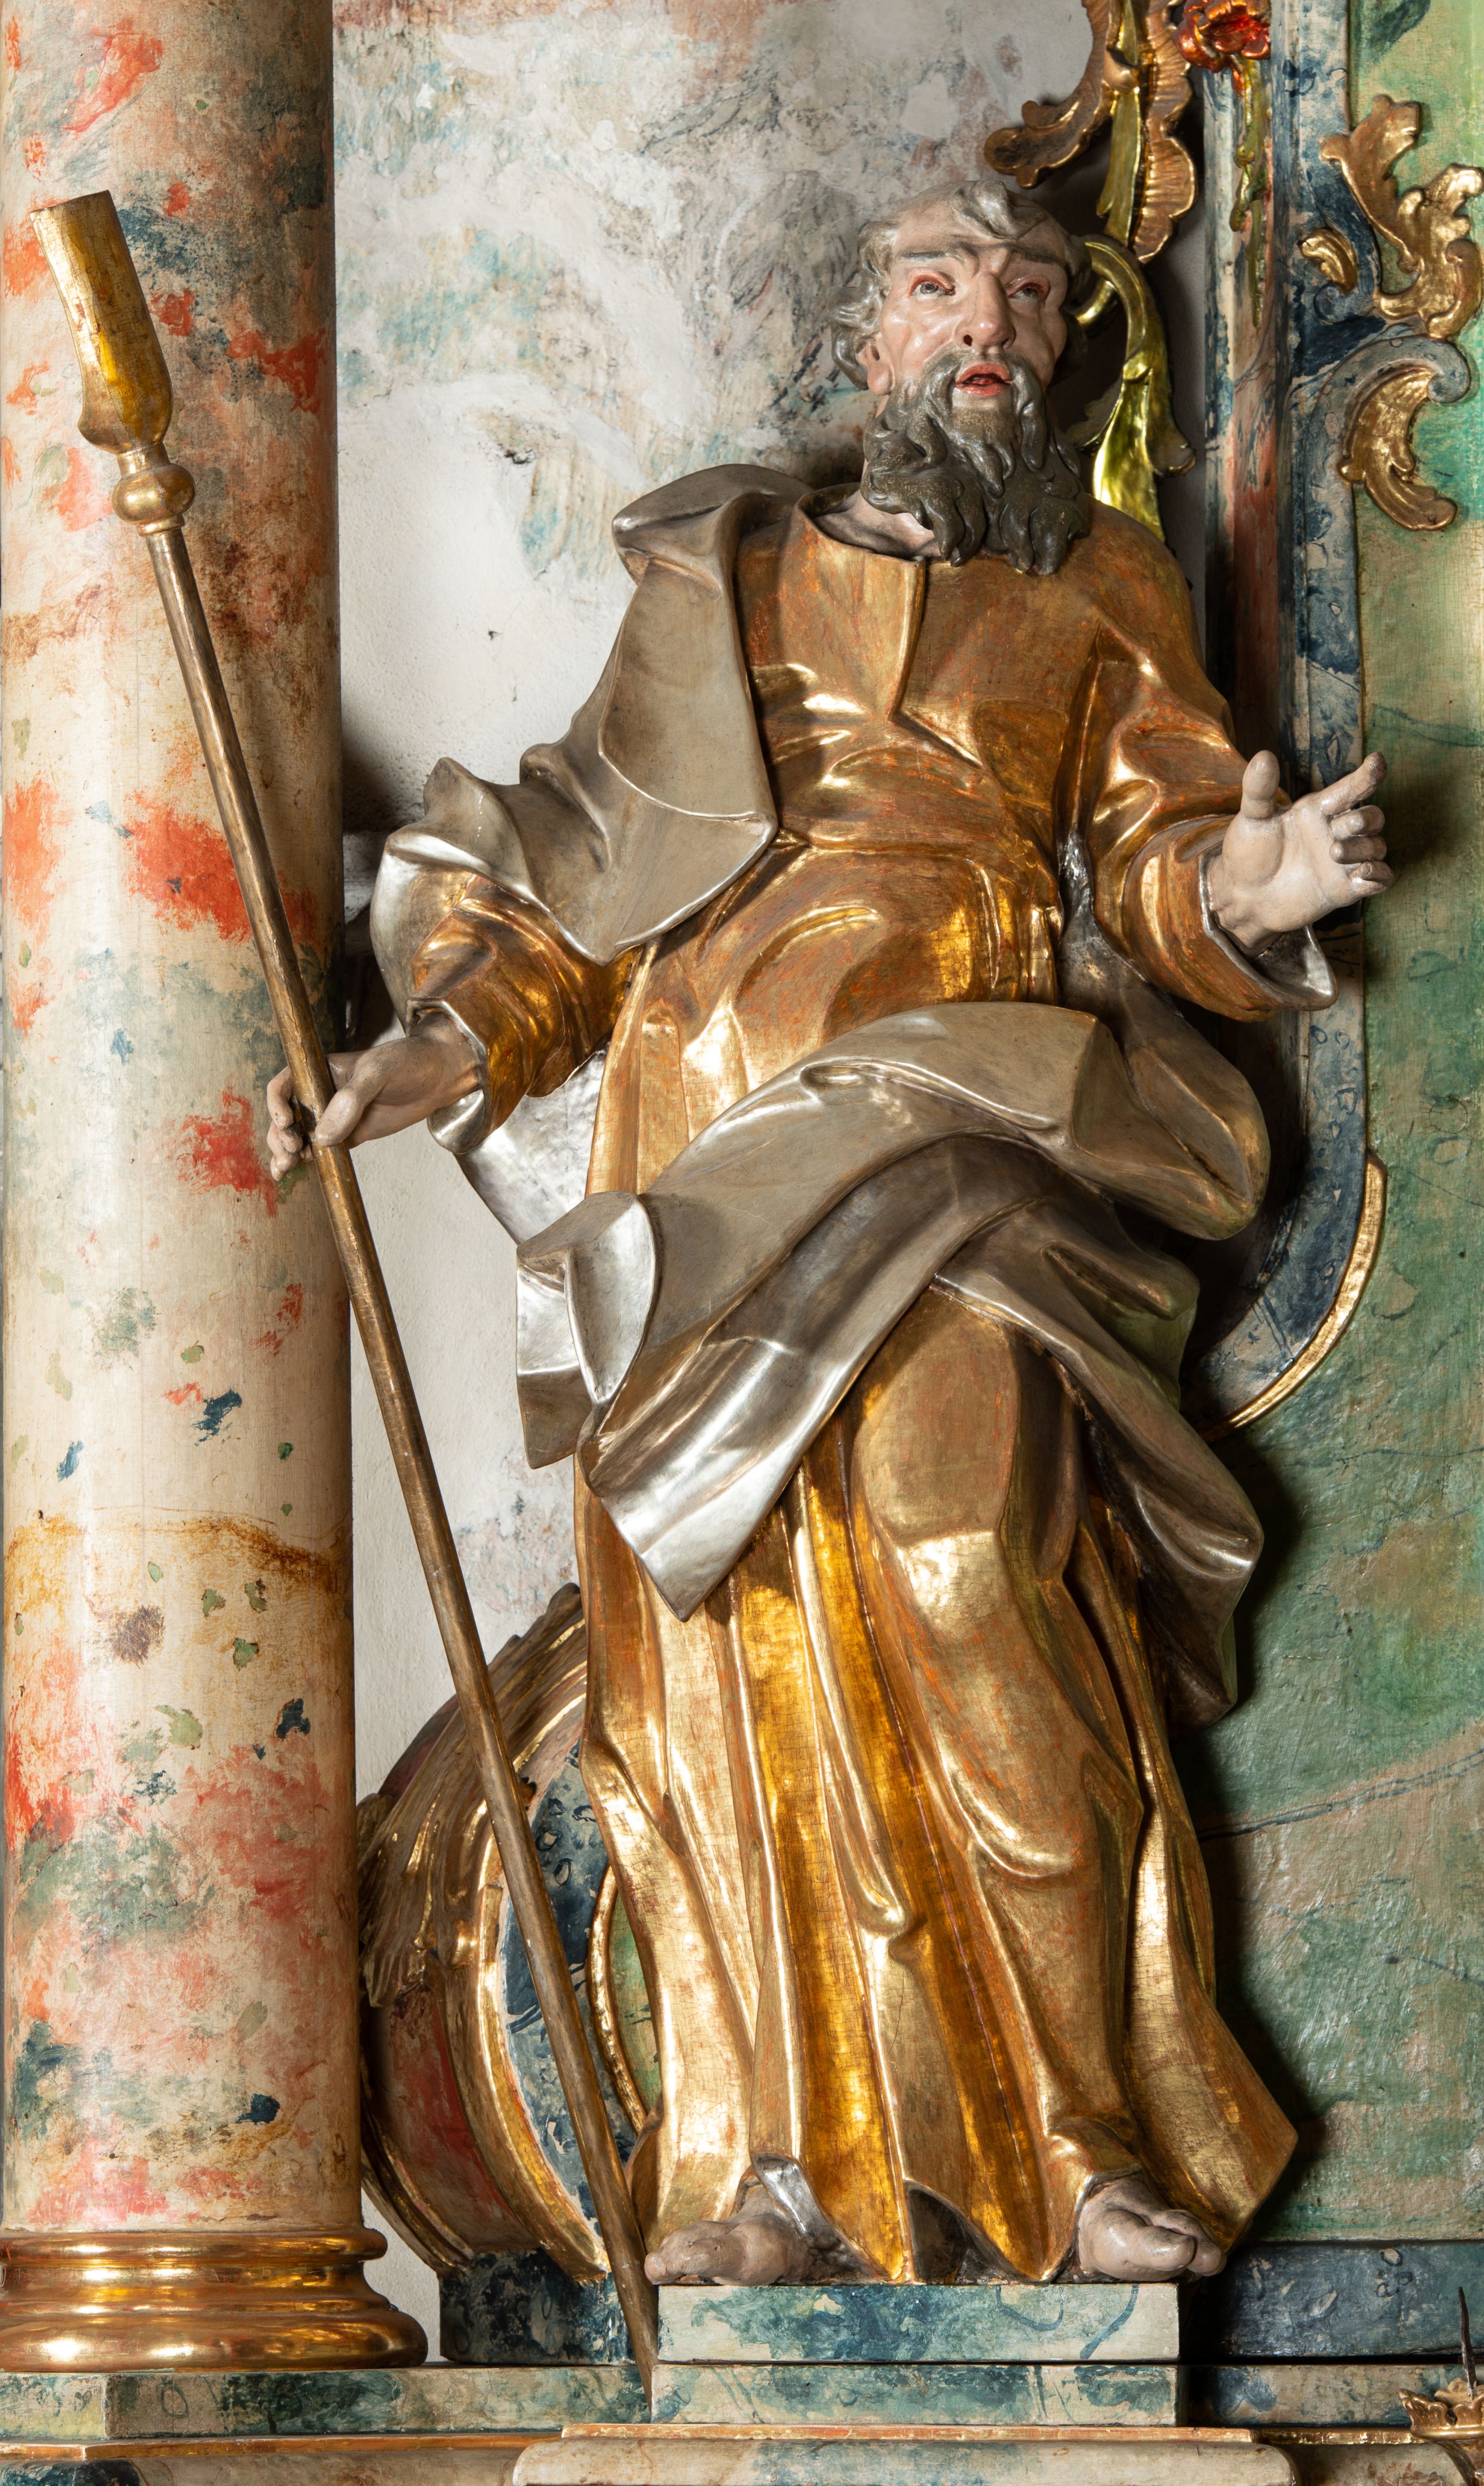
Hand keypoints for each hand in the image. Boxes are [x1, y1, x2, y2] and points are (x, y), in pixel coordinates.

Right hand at [265, 1016, 477, 1178]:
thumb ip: (352, 1100)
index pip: (285, 1083)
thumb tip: (322, 1135)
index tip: (288, 1121)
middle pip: (286, 1114)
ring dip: (285, 1150)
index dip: (277, 1103)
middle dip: (280, 1134)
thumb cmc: (409, 1061)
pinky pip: (320, 1149)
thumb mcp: (378, 1071)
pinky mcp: (349, 1135)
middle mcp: (322, 1092)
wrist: (440, 1076)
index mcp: (321, 1069)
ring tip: (286, 1165)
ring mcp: (334, 1115)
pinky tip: (292, 1170)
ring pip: (298, 1135)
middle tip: (292, 1149)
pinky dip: (304, 1160)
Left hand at [1207, 749, 1390, 953]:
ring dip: (1364, 848)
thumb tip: (1263, 756)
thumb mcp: (1252, 819)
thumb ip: (1259, 790)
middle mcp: (1335, 832)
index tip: (1377, 761)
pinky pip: (1380, 879)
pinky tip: (1364, 873)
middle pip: (1372, 818)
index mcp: (1318, 810)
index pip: (1351, 789)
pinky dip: (1379, 875)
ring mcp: (1343, 861)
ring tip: (1335, 852)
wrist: (1243, 897)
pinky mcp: (1345, 889)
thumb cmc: (1248, 854)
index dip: (1367, 775)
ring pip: (1377, 847)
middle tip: (1346, 824)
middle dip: (1366, 818)